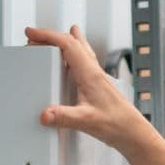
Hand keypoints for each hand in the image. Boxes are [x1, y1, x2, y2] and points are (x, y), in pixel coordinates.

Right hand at [25, 24, 158, 155]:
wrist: (132, 132)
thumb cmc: (116, 124)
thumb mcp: (86, 121)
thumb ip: (64, 117)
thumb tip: (45, 114)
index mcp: (90, 73)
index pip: (67, 44)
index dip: (47, 35)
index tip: (32, 33)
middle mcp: (94, 71)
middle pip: (72, 42)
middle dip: (51, 36)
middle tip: (34, 36)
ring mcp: (96, 76)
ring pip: (80, 49)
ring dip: (64, 41)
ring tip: (51, 38)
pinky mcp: (97, 84)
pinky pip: (83, 60)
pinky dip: (73, 54)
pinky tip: (69, 62)